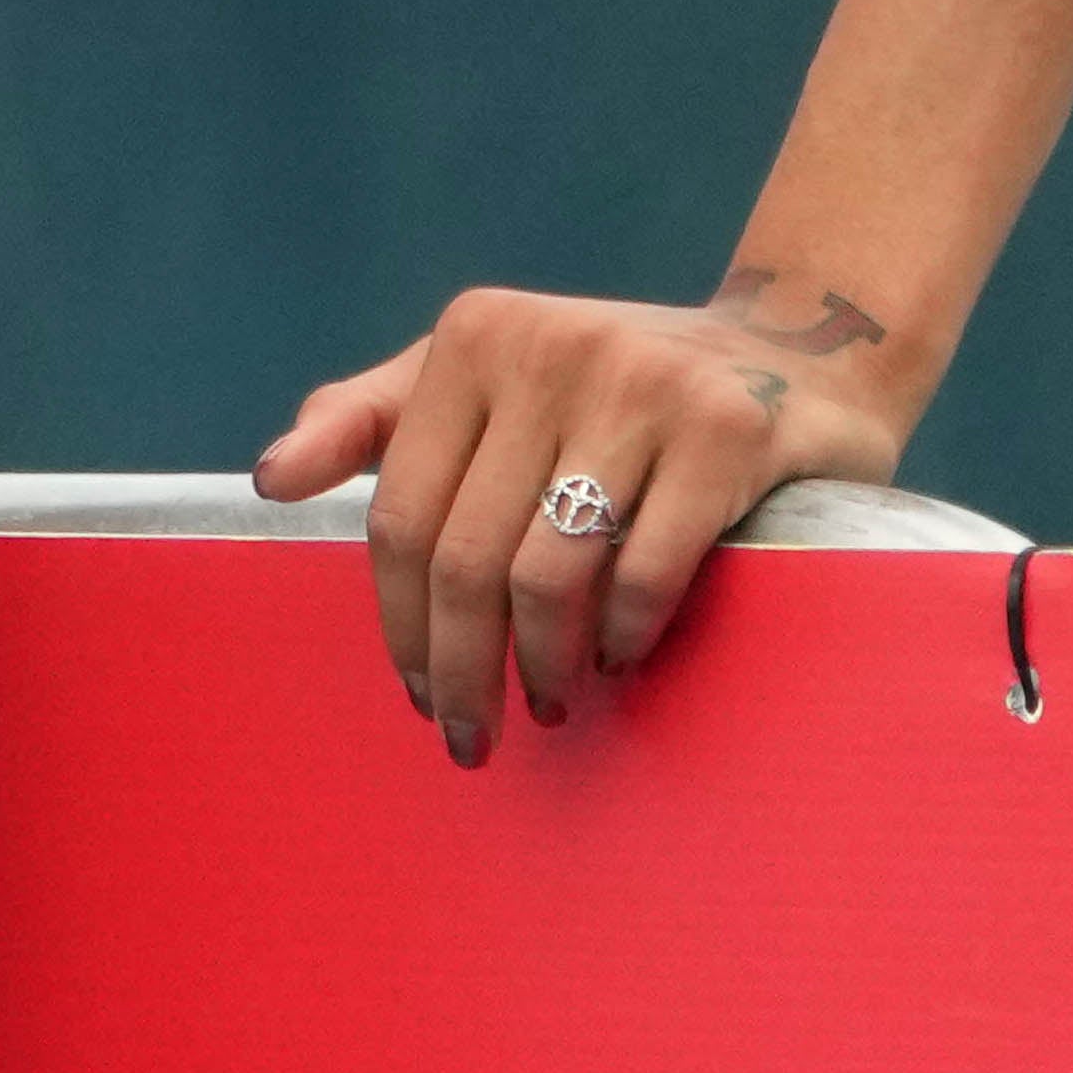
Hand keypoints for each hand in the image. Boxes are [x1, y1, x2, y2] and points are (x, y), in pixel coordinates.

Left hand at [249, 276, 919, 762]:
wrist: (802, 353)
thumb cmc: (618, 389)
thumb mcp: (488, 378)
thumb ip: (376, 419)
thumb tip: (271, 479)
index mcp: (477, 336)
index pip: (401, 513)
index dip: (401, 622)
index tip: (419, 691)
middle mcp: (553, 346)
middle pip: (467, 556)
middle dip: (462, 670)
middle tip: (471, 737)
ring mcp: (646, 384)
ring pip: (548, 573)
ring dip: (542, 667)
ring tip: (552, 703)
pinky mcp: (730, 428)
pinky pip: (645, 571)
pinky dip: (622, 637)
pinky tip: (619, 658)